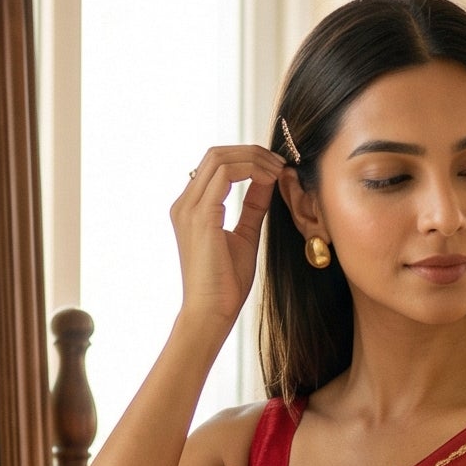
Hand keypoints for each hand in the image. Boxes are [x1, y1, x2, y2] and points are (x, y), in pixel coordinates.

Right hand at [170, 146, 285, 338]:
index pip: (216, 164)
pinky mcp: (201, 216)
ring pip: (220, 158)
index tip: (276, 167)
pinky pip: (226, 175)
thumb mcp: (245, 235)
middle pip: (216, 153)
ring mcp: (189, 208)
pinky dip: (251, 170)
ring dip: (254, 158)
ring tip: (279, 169)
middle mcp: (185, 204)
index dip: (247, 158)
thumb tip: (267, 180)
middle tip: (280, 162)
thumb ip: (253, 206)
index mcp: (191, 208)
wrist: (211, 313)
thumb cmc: (225, 284)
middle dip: (252, 152)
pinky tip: (271, 179)